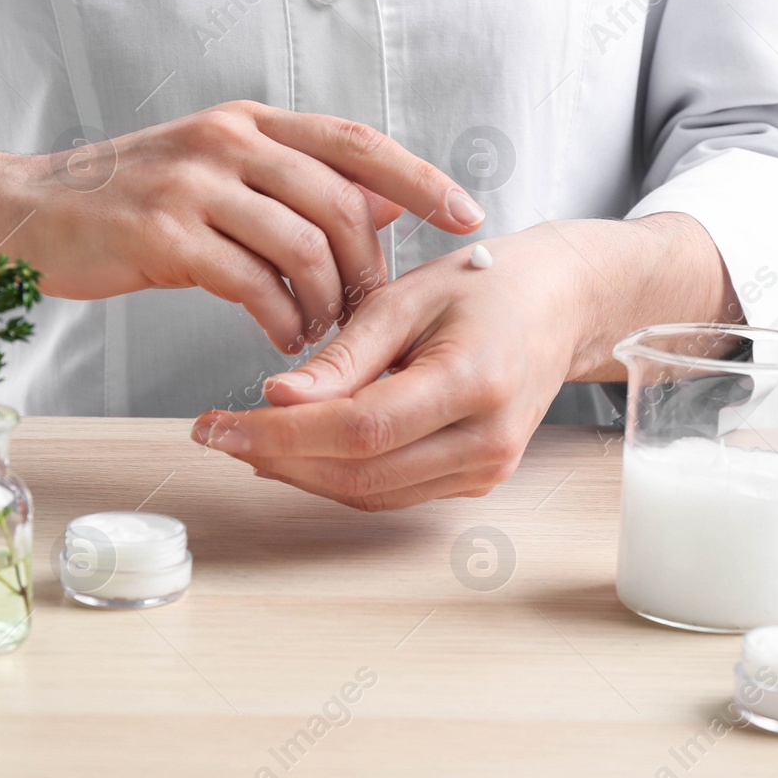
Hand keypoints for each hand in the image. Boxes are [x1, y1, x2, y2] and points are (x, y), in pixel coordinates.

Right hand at [24, 102, 484, 351]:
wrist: (28, 212)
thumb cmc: (127, 202)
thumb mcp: (219, 174)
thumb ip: (297, 184)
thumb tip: (389, 203)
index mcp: (249, 122)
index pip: (356, 141)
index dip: (420, 178)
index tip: (467, 215)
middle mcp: (227, 140)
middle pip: (340, 202)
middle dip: (369, 267)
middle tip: (369, 312)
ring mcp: (194, 183)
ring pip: (303, 245)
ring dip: (327, 302)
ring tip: (321, 334)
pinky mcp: (164, 233)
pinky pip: (252, 282)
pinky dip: (280, 319)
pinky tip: (281, 339)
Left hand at [189, 214, 735, 510]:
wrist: (561, 305)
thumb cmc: (488, 285)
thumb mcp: (408, 297)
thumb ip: (345, 355)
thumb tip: (276, 399)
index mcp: (475, 380)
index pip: (360, 429)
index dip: (281, 435)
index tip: (220, 423)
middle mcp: (487, 439)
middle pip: (361, 472)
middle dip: (277, 458)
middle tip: (216, 432)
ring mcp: (487, 469)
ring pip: (371, 492)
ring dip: (300, 473)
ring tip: (243, 440)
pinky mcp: (476, 479)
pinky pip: (392, 491)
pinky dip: (336, 475)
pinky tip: (294, 451)